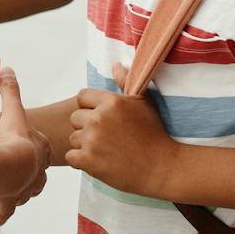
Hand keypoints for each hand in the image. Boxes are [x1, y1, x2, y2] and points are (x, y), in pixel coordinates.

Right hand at [0, 65, 51, 226]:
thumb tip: (2, 62)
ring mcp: (25, 185)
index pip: (41, 144)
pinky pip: (7, 207)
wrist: (12, 166)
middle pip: (37, 168)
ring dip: (22, 190)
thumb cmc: (13, 137)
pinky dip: (3, 212)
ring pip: (26, 189)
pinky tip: (0, 219)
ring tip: (19, 193)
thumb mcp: (11, 110)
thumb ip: (6, 88)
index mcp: (39, 147)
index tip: (30, 143)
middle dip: (32, 169)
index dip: (35, 143)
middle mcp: (35, 168)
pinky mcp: (11, 198)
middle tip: (28, 169)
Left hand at [67, 64, 179, 197]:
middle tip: (107, 138)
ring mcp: (92, 140)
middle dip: (87, 127)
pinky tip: (100, 162)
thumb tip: (115, 65)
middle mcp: (99, 118)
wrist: (163, 168)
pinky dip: (82, 161)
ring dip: (85, 146)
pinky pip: (71, 157)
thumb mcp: (144, 103)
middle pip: (75, 118)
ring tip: (107, 151)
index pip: (82, 97)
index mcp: (111, 102)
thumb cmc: (154, 134)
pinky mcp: (88, 160)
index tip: (105, 120)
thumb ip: (126, 82)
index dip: (90, 108)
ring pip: (73, 139)